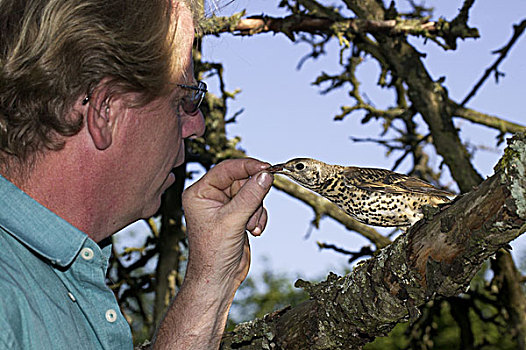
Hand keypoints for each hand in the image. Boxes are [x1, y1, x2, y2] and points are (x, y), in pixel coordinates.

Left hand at [182, 158, 272, 289]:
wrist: (218, 279)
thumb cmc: (213, 253)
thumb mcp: (232, 221)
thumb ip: (250, 196)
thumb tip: (265, 175)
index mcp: (200, 192)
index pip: (226, 169)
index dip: (247, 166)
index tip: (267, 168)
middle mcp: (211, 196)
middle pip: (242, 180)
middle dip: (253, 196)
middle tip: (255, 209)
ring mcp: (225, 206)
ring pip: (252, 193)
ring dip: (257, 209)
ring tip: (250, 226)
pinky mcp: (237, 215)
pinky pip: (256, 205)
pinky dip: (259, 217)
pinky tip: (253, 230)